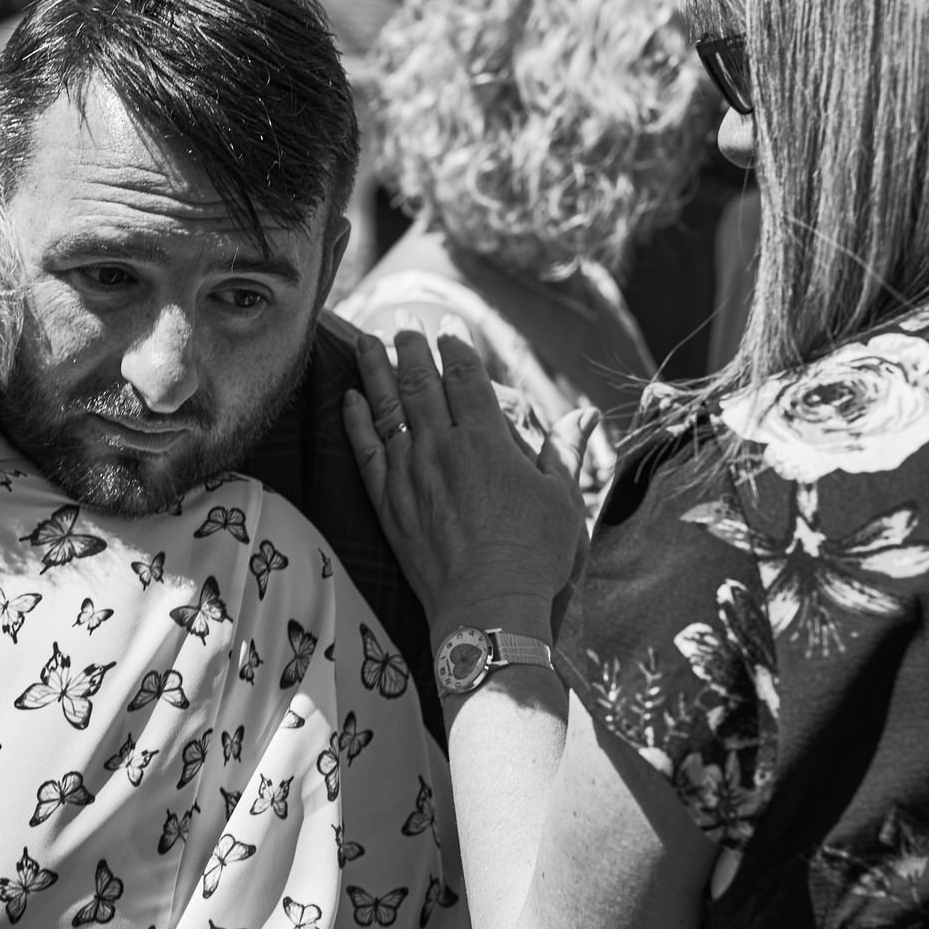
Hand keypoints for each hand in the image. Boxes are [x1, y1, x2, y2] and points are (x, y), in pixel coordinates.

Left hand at [341, 327, 590, 628]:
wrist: (487, 603)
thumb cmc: (534, 553)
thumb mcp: (562, 497)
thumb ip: (559, 449)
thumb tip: (579, 416)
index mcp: (486, 440)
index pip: (466, 378)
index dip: (457, 348)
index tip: (449, 329)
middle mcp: (442, 447)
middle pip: (420, 383)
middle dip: (411, 348)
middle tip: (404, 325)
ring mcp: (409, 472)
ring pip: (387, 407)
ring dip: (376, 370)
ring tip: (366, 341)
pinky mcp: (387, 500)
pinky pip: (365, 449)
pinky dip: (355, 420)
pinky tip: (349, 399)